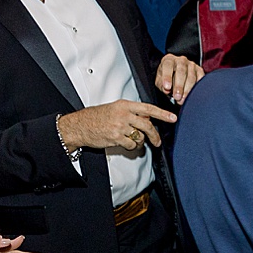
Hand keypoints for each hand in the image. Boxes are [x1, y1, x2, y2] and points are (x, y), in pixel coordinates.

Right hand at [57, 99, 177, 150]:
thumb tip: (147, 119)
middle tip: (157, 142)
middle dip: (155, 136)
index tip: (173, 118)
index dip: (162, 114)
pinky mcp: (116, 137)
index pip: (148, 108)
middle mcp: (123, 114)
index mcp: (124, 105)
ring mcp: (119, 126)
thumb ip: (131, 112)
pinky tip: (123, 143)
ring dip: (139, 141)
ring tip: (131, 140)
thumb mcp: (115, 108)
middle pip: (147, 126)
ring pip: (140, 137)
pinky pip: (131, 145)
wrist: (79, 126)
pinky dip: (130, 147)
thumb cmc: (96, 117)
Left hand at [156, 53, 204, 104]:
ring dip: (187, 90)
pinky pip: (200, 79)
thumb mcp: (160, 82)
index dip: (167, 76)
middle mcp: (181, 60)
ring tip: (183, 100)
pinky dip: (197, 88)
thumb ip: (162, 85)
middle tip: (177, 97)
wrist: (176, 75)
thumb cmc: (167, 79)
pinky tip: (193, 96)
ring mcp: (192, 65)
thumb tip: (167, 90)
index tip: (167, 88)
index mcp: (169, 60)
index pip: (168, 66)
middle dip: (179, 86)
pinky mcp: (200, 70)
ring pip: (191, 77)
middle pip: (181, 71)